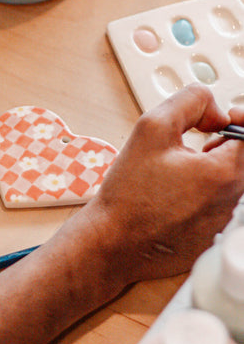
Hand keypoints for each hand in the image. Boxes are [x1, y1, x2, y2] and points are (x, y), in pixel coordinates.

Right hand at [84, 83, 243, 283]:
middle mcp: (232, 202)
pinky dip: (204, 194)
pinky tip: (175, 195)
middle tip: (198, 143)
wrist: (113, 241)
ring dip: (214, 168)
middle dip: (225, 145)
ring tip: (180, 170)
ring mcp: (223, 224)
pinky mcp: (211, 239)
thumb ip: (190, 102)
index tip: (219, 119)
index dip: (236, 121)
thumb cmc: (128, 194)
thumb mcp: (152, 128)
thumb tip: (215, 110)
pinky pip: (218, 206)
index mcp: (224, 174)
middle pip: (243, 160)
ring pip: (232, 183)